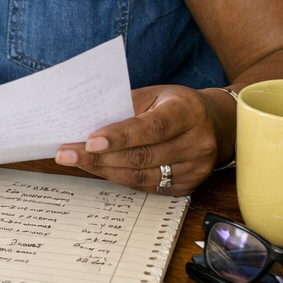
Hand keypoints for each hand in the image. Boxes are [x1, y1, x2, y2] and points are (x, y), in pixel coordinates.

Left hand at [54, 85, 233, 194]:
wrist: (215, 124)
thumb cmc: (176, 106)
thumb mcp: (155, 95)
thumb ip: (125, 107)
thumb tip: (85, 120)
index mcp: (188, 112)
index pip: (152, 127)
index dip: (120, 136)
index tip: (90, 141)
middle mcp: (197, 143)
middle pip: (143, 156)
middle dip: (99, 157)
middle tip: (67, 154)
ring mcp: (195, 169)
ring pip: (142, 176)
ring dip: (104, 170)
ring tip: (76, 162)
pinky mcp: (188, 186)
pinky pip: (146, 187)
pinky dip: (119, 178)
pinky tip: (99, 169)